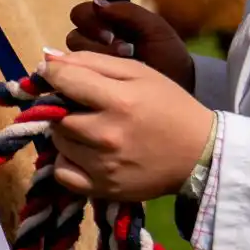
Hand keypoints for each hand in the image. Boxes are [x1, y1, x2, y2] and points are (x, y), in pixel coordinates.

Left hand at [38, 48, 214, 202]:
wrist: (200, 153)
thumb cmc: (170, 106)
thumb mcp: (139, 73)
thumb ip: (92, 62)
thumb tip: (48, 60)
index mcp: (119, 100)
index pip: (63, 81)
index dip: (52, 74)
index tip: (54, 75)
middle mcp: (107, 135)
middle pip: (57, 115)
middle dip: (61, 106)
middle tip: (80, 106)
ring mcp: (103, 166)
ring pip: (58, 141)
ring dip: (66, 132)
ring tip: (89, 128)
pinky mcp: (103, 188)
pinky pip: (62, 172)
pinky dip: (67, 161)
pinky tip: (85, 153)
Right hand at [65, 0, 194, 93]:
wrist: (183, 91)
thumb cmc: (169, 58)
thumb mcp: (156, 31)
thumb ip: (129, 13)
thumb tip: (96, 2)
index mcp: (107, 25)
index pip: (80, 15)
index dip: (91, 22)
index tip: (112, 33)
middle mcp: (94, 45)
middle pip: (74, 37)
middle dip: (96, 42)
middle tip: (122, 49)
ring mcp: (92, 68)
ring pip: (74, 59)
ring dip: (98, 60)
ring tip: (124, 66)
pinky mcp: (92, 89)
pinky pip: (79, 81)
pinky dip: (95, 79)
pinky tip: (113, 82)